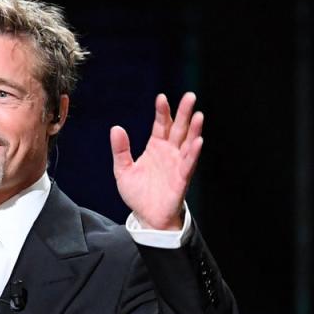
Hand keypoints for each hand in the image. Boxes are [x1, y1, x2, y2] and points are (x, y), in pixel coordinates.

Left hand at [110, 92, 203, 229]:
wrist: (146, 217)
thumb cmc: (137, 194)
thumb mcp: (123, 170)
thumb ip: (120, 150)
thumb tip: (115, 128)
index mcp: (155, 147)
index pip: (160, 125)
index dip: (162, 112)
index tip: (161, 98)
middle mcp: (169, 152)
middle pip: (178, 128)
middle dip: (183, 113)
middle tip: (190, 96)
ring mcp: (177, 164)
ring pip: (187, 143)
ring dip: (193, 130)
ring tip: (198, 115)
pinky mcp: (182, 178)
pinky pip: (189, 163)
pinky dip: (194, 152)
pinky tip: (198, 141)